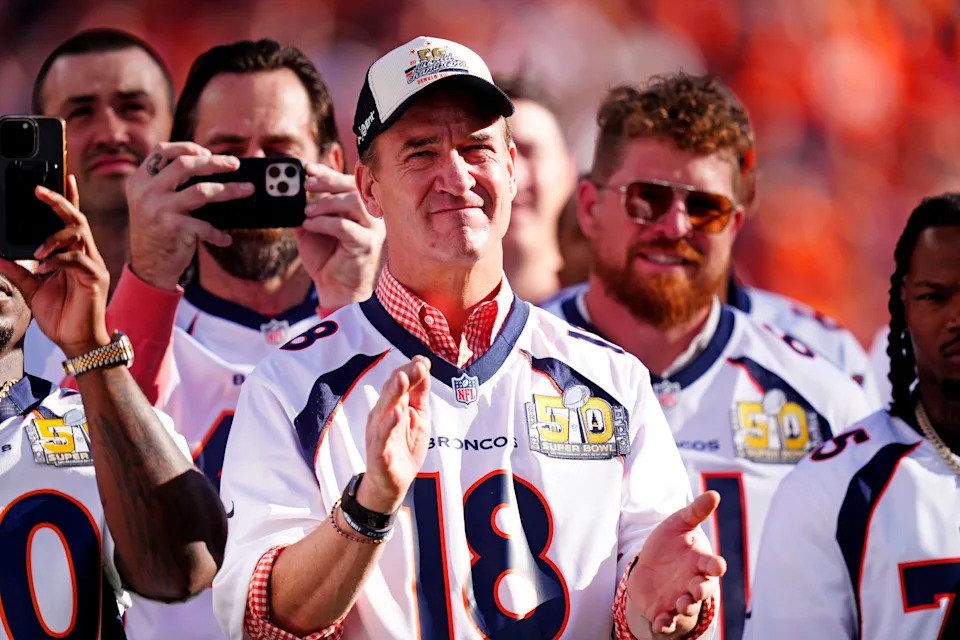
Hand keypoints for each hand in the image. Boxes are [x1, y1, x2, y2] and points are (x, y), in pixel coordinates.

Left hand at [0, 178, 109, 355]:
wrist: (77, 341)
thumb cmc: (61, 315)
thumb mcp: (32, 289)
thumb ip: (17, 270)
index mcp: (75, 254)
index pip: (72, 220)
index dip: (69, 197)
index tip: (65, 175)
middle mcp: (87, 255)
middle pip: (77, 219)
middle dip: (60, 201)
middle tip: (39, 191)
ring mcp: (93, 265)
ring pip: (79, 234)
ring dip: (54, 237)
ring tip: (37, 252)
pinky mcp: (95, 278)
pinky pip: (77, 259)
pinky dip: (58, 260)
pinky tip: (44, 268)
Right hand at [125, 142, 248, 289]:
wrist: (149, 268)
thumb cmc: (159, 232)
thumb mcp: (153, 203)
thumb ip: (170, 184)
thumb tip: (212, 167)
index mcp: (140, 181)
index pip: (162, 151)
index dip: (186, 147)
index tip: (207, 151)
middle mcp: (147, 192)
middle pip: (185, 165)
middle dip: (214, 162)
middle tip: (235, 164)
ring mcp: (158, 209)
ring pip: (202, 191)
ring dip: (230, 190)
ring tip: (248, 189)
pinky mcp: (172, 228)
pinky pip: (205, 226)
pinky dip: (218, 233)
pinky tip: (226, 238)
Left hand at [295, 163, 383, 311]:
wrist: (336, 290)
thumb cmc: (326, 259)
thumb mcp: (311, 228)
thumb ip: (304, 210)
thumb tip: (285, 192)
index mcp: (359, 208)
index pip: (347, 182)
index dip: (328, 172)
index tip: (307, 169)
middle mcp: (370, 216)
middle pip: (353, 187)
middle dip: (327, 181)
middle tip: (305, 185)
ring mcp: (372, 230)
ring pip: (353, 202)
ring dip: (326, 202)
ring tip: (306, 211)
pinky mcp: (367, 245)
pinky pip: (346, 227)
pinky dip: (325, 223)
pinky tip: (309, 226)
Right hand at [358, 356, 430, 513]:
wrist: (393, 483)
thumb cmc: (404, 446)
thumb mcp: (419, 416)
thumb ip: (420, 392)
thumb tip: (424, 364)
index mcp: (392, 404)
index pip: (399, 382)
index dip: (410, 370)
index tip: (423, 361)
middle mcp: (382, 414)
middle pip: (391, 391)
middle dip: (403, 376)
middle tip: (416, 365)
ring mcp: (379, 432)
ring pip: (384, 409)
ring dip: (393, 393)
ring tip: (402, 379)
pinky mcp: (379, 451)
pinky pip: (382, 436)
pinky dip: (388, 425)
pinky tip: (396, 414)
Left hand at [626, 491, 725, 637]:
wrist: (648, 567)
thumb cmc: (670, 544)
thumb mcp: (679, 524)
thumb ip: (696, 512)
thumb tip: (714, 493)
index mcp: (699, 562)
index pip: (711, 565)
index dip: (715, 565)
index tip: (717, 565)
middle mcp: (693, 582)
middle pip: (703, 590)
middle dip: (702, 591)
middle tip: (696, 589)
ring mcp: (679, 599)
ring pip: (688, 607)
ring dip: (686, 607)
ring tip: (681, 604)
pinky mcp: (663, 611)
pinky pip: (667, 621)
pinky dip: (665, 624)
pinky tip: (660, 622)